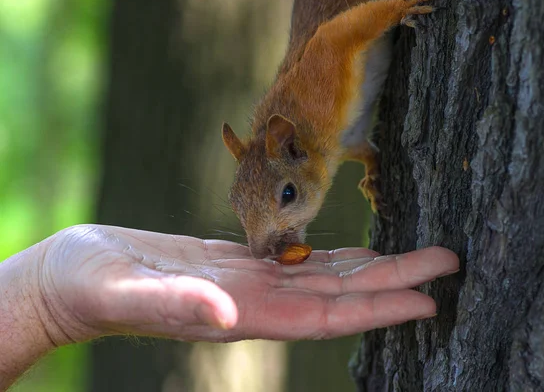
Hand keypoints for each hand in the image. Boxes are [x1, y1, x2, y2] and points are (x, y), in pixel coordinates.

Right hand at [35, 224, 457, 343]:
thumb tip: (225, 313)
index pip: (326, 315)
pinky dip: (334, 255)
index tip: (428, 299)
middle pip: (340, 294)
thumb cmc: (91, 286)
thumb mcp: (124, 292)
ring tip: (417, 255)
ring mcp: (249, 283)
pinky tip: (354, 250)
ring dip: (373, 267)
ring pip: (326, 276)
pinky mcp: (236, 264)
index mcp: (241, 312)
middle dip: (395, 280)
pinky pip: (298, 260)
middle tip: (449, 262)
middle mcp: (256, 302)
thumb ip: (174, 304)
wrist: (74, 278)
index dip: (378, 308)